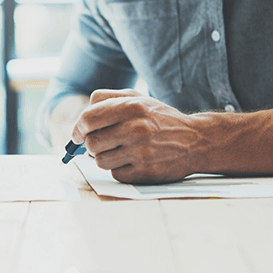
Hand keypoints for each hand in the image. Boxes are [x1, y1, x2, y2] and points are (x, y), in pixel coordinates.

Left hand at [71, 89, 198, 183]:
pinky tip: (132, 161)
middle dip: (92, 144)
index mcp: (131, 107)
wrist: (195, 140)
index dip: (77, 128)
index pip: (88, 118)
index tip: (77, 134)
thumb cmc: (160, 119)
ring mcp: (140, 152)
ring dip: (105, 157)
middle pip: (91, 143)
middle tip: (103, 142)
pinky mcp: (144, 172)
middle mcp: (135, 129)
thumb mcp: (137, 98)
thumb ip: (107, 100)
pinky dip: (119, 169)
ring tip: (120, 150)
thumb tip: (80, 119)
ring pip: (100, 161)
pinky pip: (115, 174)